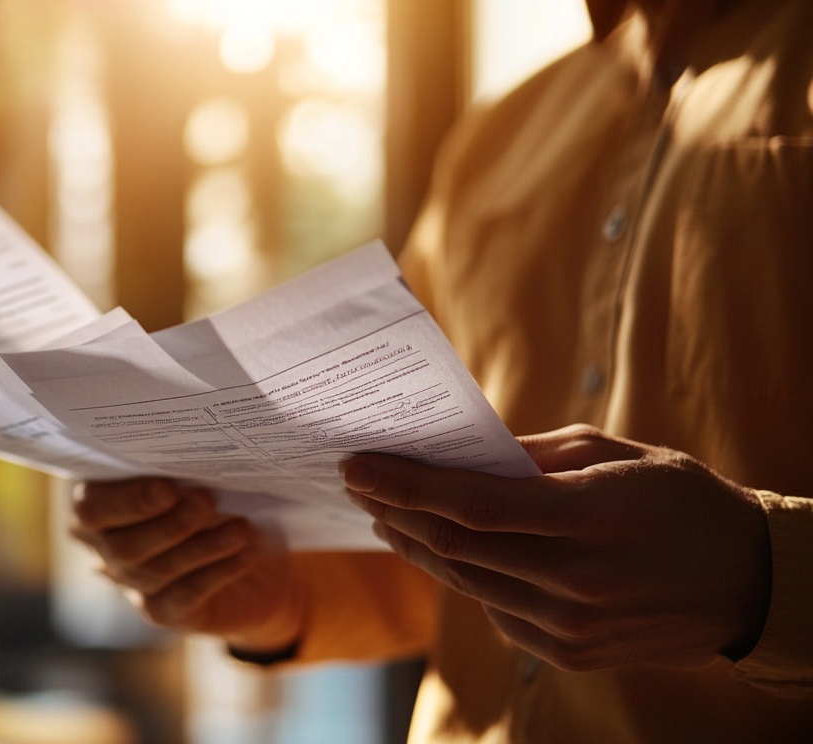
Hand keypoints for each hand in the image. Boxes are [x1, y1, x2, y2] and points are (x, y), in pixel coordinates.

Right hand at [70, 478, 305, 653]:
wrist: (250, 553)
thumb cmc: (208, 495)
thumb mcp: (191, 477)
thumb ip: (179, 475)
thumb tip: (194, 478)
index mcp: (96, 502)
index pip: (90, 508)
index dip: (125, 500)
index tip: (167, 488)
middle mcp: (103, 546)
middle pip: (122, 546)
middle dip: (169, 524)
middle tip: (206, 500)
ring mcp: (129, 582)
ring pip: (154, 571)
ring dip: (202, 546)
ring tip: (239, 527)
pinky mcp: (160, 610)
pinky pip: (184, 595)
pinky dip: (217, 571)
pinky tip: (245, 552)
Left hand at [343, 424, 772, 670]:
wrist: (748, 586)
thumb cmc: (682, 501)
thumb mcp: (617, 452)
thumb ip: (533, 454)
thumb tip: (460, 451)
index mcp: (589, 518)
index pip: (471, 504)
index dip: (405, 485)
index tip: (357, 466)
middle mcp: (575, 580)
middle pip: (455, 545)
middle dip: (397, 510)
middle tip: (360, 483)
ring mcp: (569, 625)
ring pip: (464, 581)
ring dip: (417, 545)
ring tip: (386, 513)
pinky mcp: (567, 653)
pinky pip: (493, 609)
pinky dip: (462, 576)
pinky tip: (443, 550)